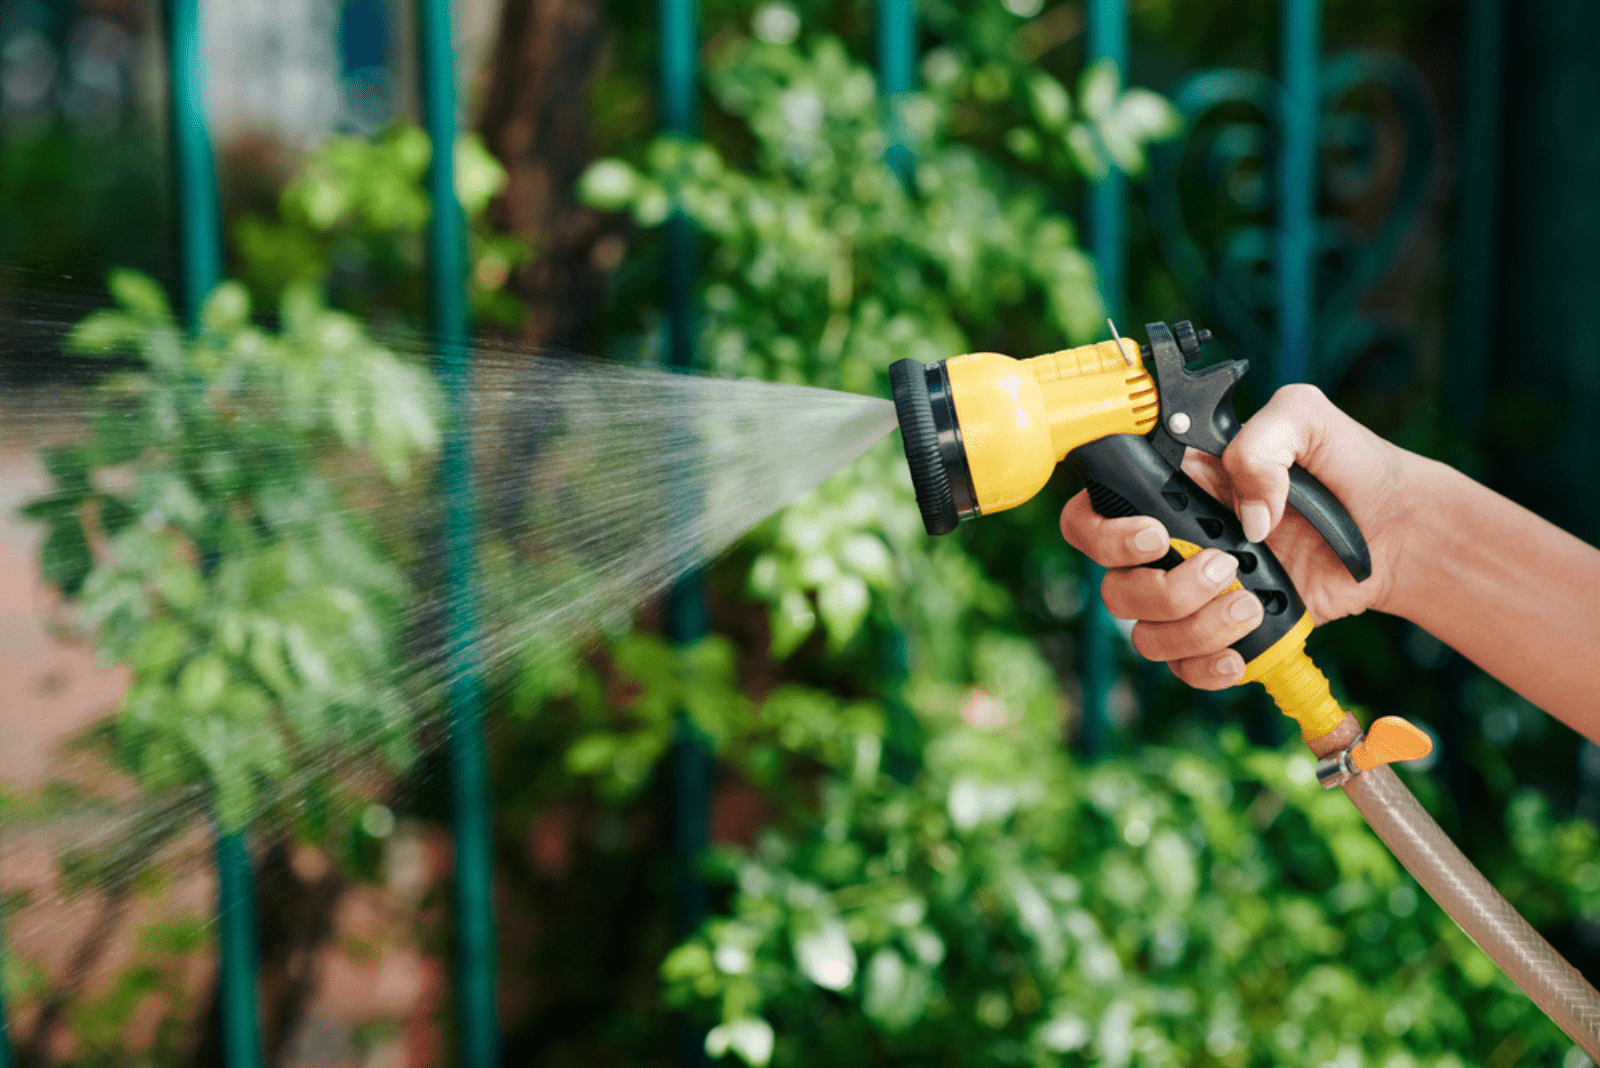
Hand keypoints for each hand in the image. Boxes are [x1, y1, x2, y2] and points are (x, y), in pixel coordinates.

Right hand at [1059, 384, 1414, 689]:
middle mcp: (1170, 544)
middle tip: (1223, 567)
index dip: (1102, 532)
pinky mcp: (1223, 633)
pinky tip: (1240, 652)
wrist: (1398, 531)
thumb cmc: (1347, 468)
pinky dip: (1205, 667)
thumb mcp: (1307, 421)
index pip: (1091, 512)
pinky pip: (1182, 666)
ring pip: (1144, 632)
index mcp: (1170, 489)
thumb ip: (1261, 442)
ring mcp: (1194, 593)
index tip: (1155, 532)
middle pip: (1113, 584)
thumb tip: (1243, 513)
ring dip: (1192, 627)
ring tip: (1253, 604)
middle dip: (1161, 587)